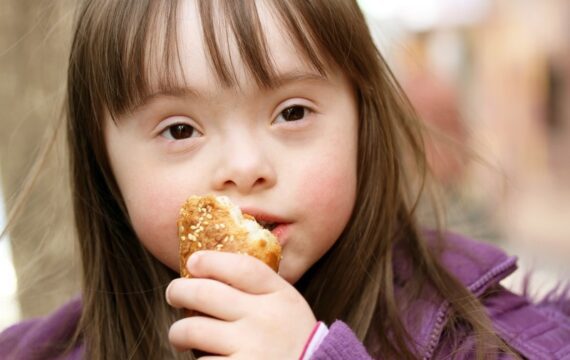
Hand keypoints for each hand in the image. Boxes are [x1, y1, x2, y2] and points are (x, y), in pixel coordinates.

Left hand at [166, 251, 316, 358]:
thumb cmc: (292, 340)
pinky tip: (205, 359)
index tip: (193, 262)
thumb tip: (211, 272)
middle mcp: (264, 318)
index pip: (241, 268)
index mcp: (279, 296)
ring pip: (192, 329)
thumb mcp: (287, 306)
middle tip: (174, 294)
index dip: (211, 261)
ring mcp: (251, 348)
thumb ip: (260, 289)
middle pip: (206, 293)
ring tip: (180, 335)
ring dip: (178, 332)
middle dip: (179, 291)